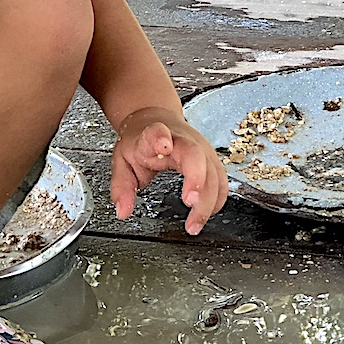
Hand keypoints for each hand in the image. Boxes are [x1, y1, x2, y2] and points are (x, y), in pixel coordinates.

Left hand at [111, 107, 228, 234]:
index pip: (158, 133)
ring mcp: (201, 149)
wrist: (155, 119)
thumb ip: (121, 187)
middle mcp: (182, 140)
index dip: (161, 138)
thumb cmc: (141, 141)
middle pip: (196, 156)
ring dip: (208, 201)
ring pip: (213, 173)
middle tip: (190, 203)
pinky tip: (207, 213)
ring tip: (194, 224)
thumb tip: (123, 211)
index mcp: (154, 137)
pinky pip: (221, 181)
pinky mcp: (211, 160)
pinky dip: (217, 199)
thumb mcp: (122, 161)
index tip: (164, 147)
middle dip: (197, 180)